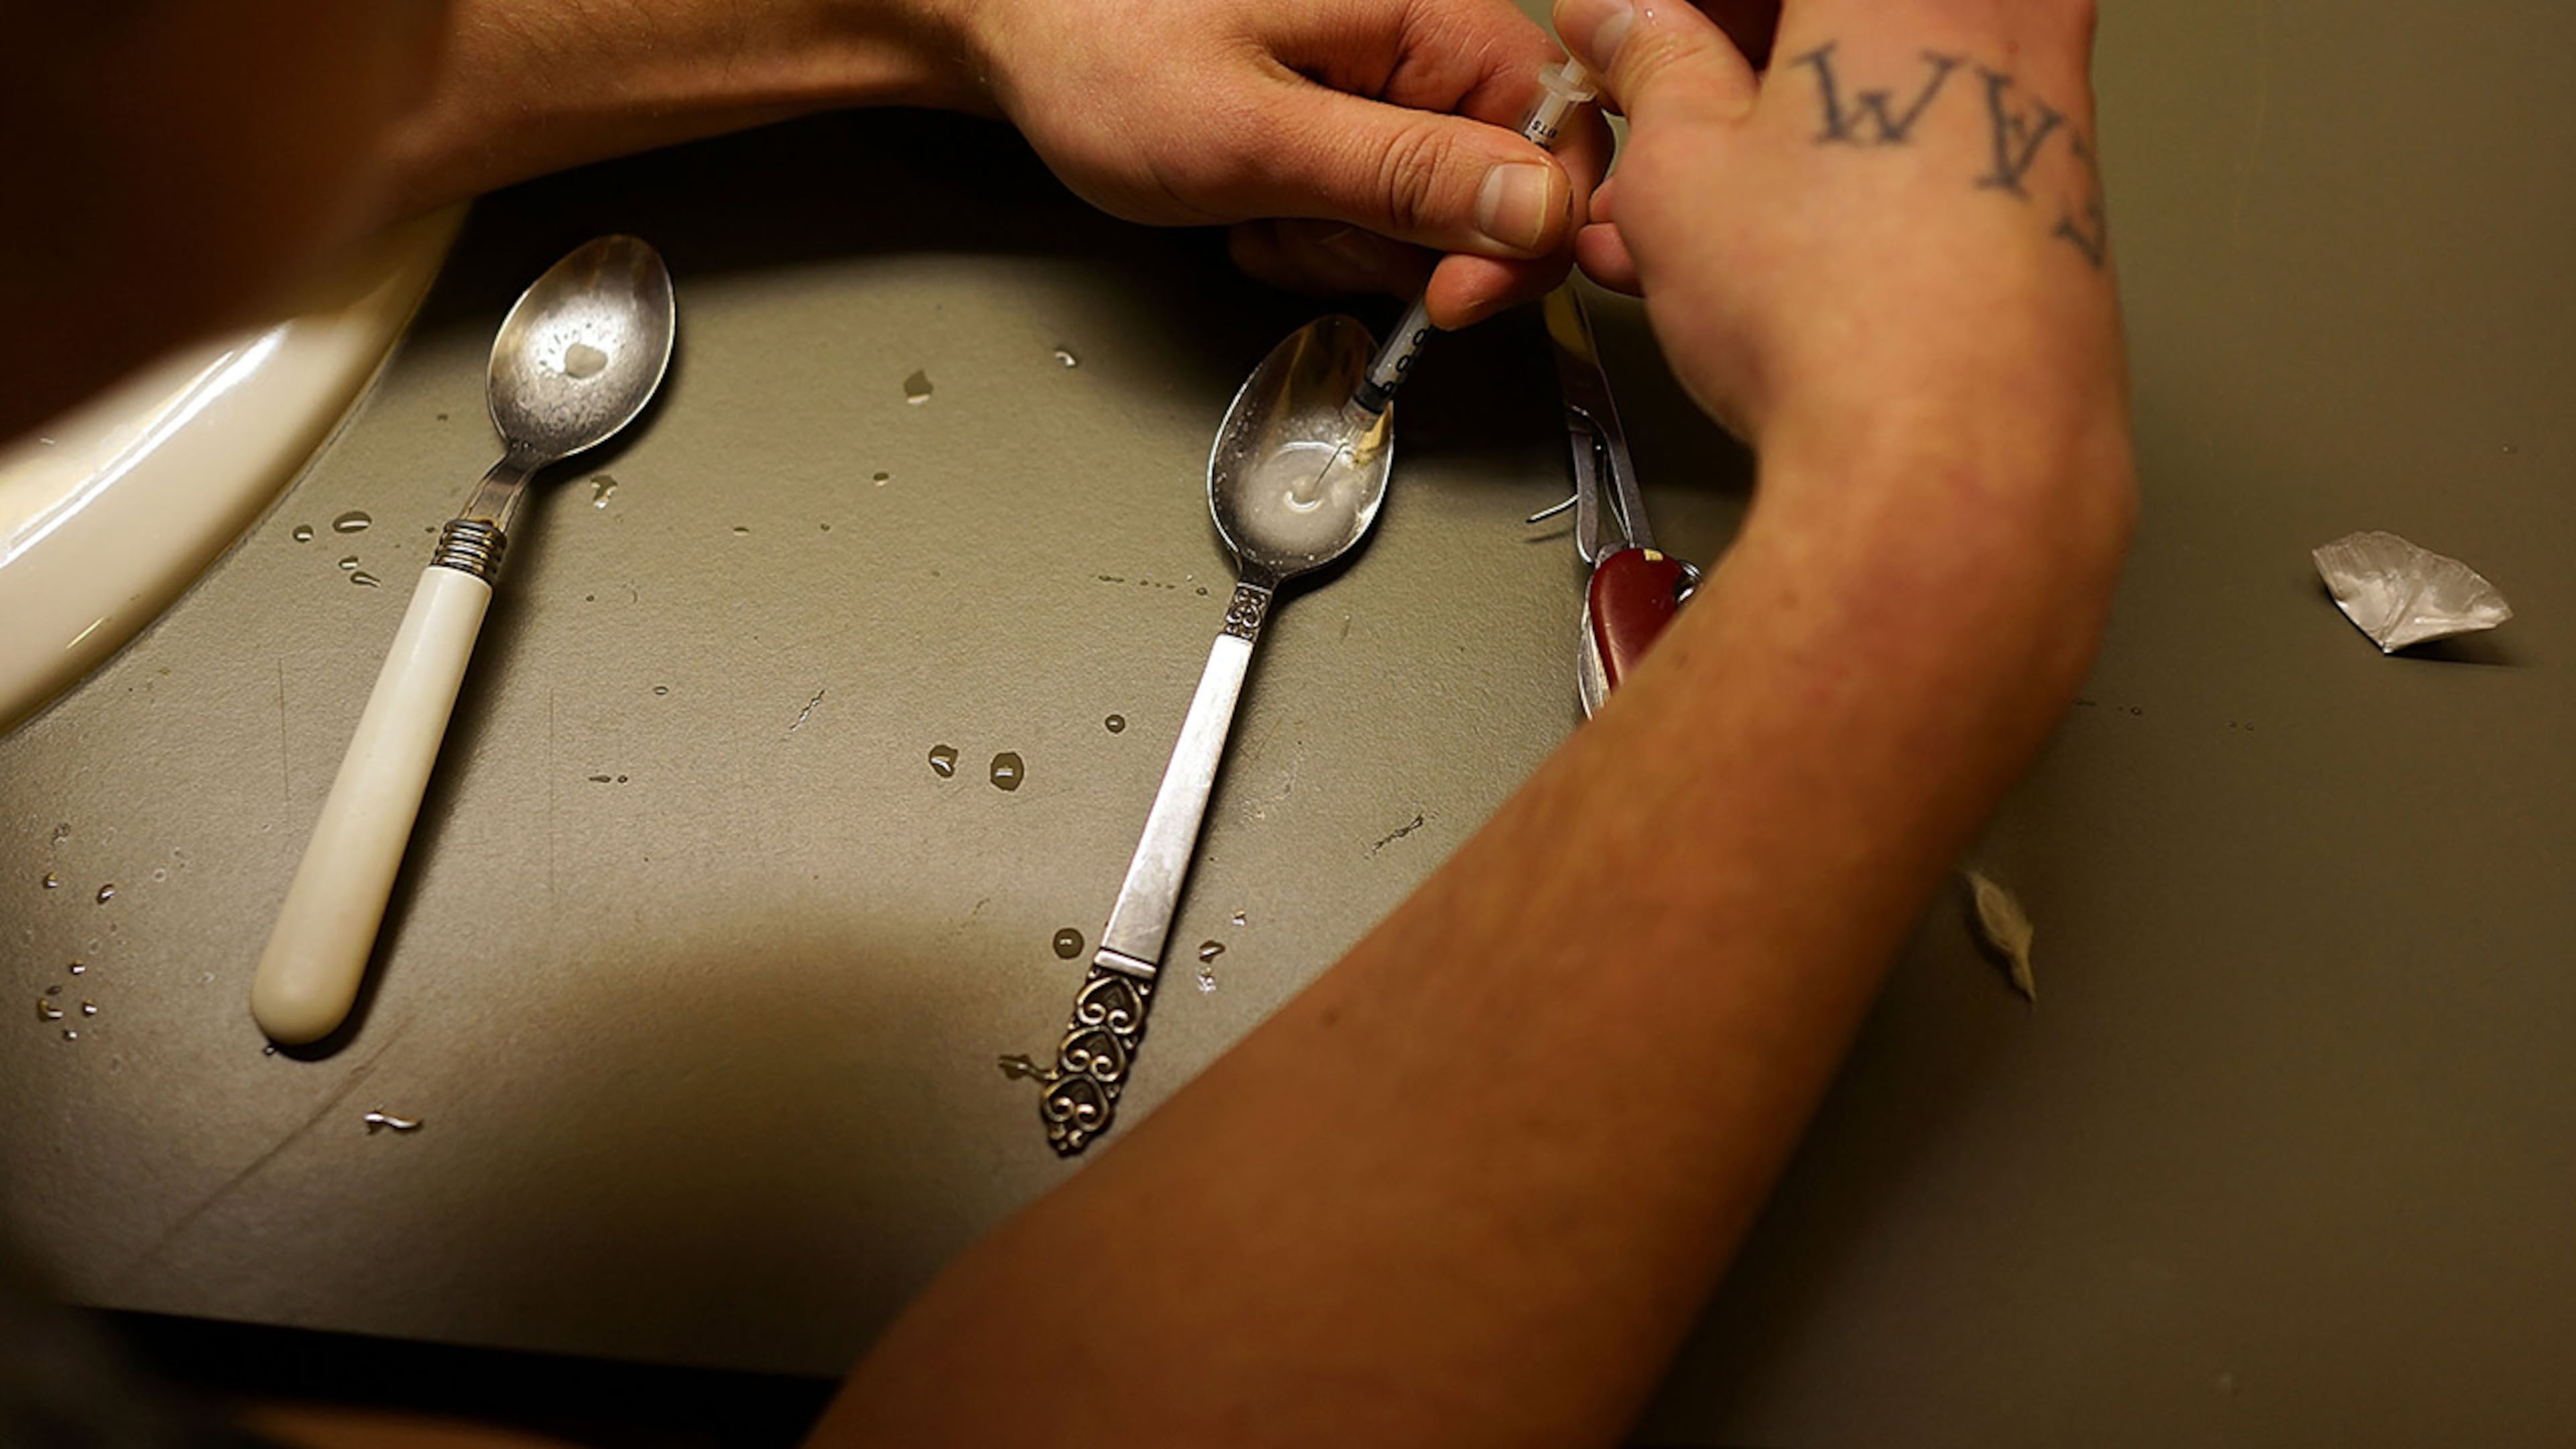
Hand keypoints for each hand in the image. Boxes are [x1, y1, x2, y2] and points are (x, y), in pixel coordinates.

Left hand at [957, 0, 1614, 326]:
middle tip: (1302, 229)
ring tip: (1257, 210)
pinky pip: (1370, 210)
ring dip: (1341, 245)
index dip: (1520, 238)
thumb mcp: (1256, 138)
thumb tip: (1537, 209)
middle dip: (1401, 248)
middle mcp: (1419, 36)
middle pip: (1495, 194)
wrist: (1007, 28)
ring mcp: (1380, 80)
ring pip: (1427, 218)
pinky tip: (1249, 209)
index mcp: (1425, 13)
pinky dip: (1310, 231)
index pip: (1561, 138)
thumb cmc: (1102, 53)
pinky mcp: (1342, 118)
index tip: (1444, 296)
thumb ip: (1406, 176)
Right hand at [1555, 0, 2120, 455]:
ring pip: (1878, 77)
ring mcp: (2048, 98)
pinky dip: (1838, 172)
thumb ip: (1651, 64)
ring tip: (1672, 210)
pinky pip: (1923, 142)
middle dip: (1728, 59)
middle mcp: (2003, 12)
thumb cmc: (1845, 312)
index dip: (1676, 9)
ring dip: (1771, 127)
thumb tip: (1629, 24)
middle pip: (1838, 17)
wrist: (1953, 459)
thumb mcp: (1681, 164)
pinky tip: (1756, 248)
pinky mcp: (2056, 193)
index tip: (1627, 30)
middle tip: (1649, 106)